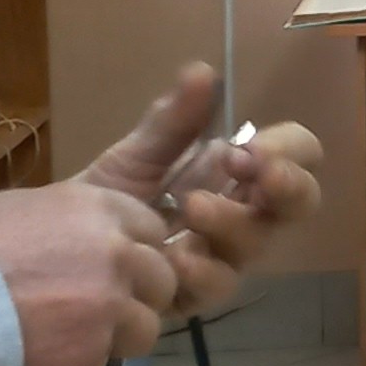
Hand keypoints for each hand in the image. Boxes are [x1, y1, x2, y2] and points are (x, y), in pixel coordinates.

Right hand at [0, 180, 178, 365]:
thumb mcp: (23, 210)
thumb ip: (72, 224)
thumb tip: (87, 238)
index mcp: (99, 208)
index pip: (152, 229)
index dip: (135, 251)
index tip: (115, 266)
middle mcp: (117, 252)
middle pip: (162, 279)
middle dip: (138, 295)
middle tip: (100, 307)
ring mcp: (110, 304)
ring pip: (147, 327)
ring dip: (118, 335)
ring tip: (74, 336)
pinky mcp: (94, 351)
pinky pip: (107, 360)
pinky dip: (81, 362)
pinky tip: (45, 352)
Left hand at [75, 69, 326, 321]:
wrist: (66, 243)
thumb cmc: (113, 195)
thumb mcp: (139, 152)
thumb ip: (173, 120)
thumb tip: (202, 71)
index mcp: (241, 173)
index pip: (297, 154)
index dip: (287, 150)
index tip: (246, 147)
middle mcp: (245, 212)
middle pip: (298, 202)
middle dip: (289, 186)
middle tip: (258, 173)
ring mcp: (224, 255)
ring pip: (256, 243)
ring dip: (231, 222)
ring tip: (192, 206)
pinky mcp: (195, 294)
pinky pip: (215, 286)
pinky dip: (199, 270)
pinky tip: (172, 256)